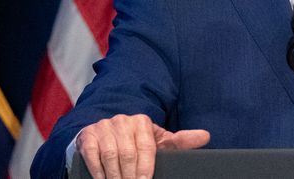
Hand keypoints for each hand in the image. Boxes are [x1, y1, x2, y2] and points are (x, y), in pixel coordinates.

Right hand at [75, 113, 209, 178]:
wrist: (106, 136)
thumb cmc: (137, 143)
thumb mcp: (158, 142)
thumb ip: (180, 142)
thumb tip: (205, 136)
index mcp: (142, 122)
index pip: (146, 147)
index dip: (146, 168)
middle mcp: (122, 121)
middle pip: (127, 154)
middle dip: (130, 176)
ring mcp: (103, 127)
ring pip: (110, 155)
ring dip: (114, 176)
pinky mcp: (88, 135)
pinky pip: (92, 155)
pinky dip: (98, 170)